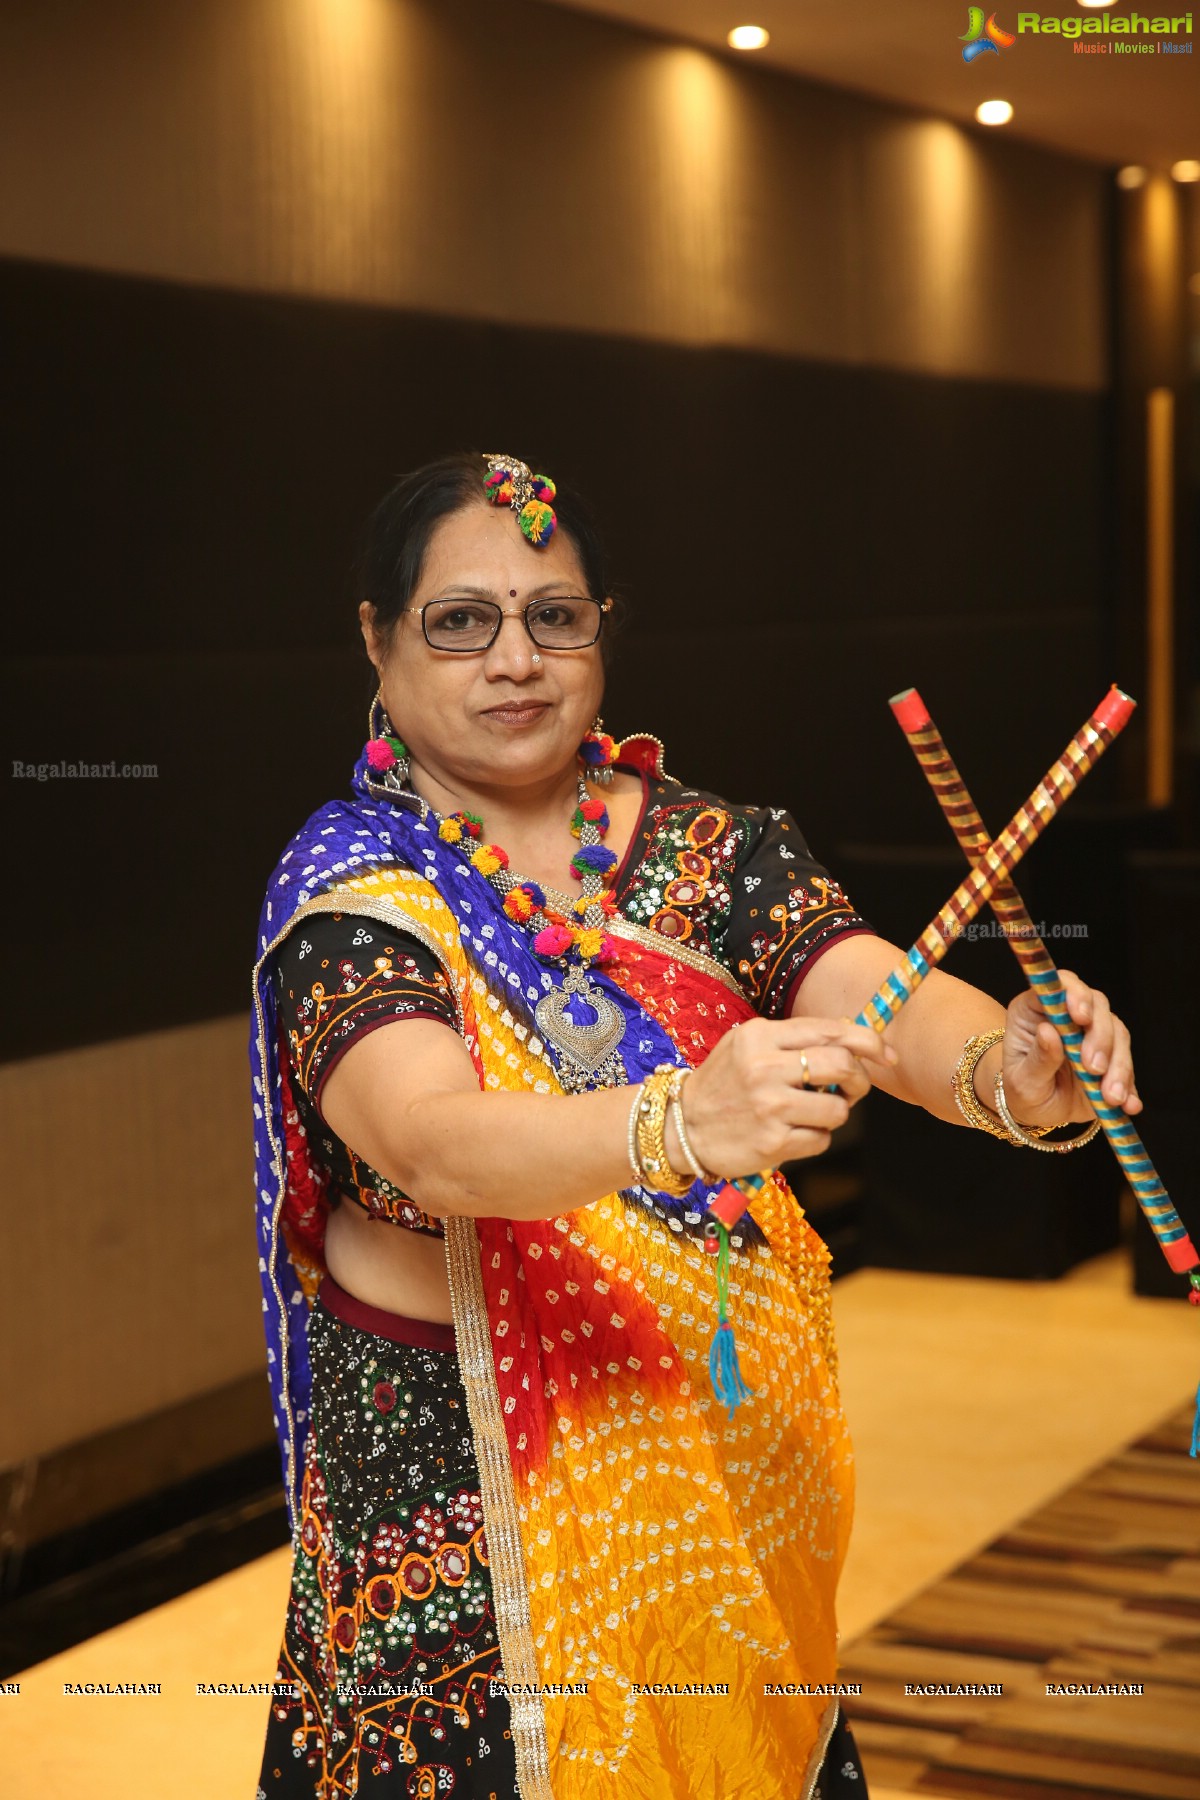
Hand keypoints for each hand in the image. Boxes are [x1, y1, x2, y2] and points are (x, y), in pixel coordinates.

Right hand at [679, 1015, 896, 1178]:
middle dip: (860, 1079)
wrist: (681, 1126)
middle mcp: (764, 1067)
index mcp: (760, 1036)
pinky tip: (794, 1133)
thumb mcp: (747, 1046)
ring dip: (837, 1113)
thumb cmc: (723, 1083)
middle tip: (853, 1088)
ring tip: (814, 1113)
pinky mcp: (772, 1142)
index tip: (886, 1053)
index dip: (868, 1041)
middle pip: (842, 1064)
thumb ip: (793, 1039)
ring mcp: (769, 1106)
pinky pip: (821, 1140)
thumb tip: (852, 1040)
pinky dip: (816, 1138)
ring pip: (838, 1109)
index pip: (830, 1031)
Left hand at [999, 969, 1140, 1128]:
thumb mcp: (1022, 1081)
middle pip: (1097, 1005)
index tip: (1081, 1017)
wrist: (1039, 1114)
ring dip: (1118, 1064)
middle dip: (1100, 1036)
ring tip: (1110, 1095)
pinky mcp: (1112, 1055)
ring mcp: (1092, 1033)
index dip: (1074, 994)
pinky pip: (1128, 1061)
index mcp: (1034, 1010)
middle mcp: (1066, 1015)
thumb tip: (1048, 1031)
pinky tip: (1128, 1103)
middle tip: (1094, 1068)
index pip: (1057, 985)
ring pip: (1118, 1031)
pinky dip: (1130, 1083)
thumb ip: (1038, 1058)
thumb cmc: (1022, 1091)